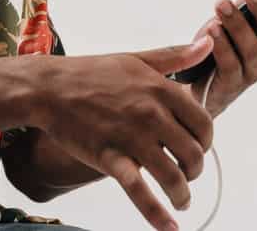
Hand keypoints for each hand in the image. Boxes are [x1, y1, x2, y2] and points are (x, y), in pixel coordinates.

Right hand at [38, 38, 215, 230]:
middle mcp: (151, 113)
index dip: (205, 142)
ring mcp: (131, 136)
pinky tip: (169, 227)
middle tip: (186, 175)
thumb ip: (175, 55)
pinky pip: (139, 191)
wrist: (48, 88)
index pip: (204, 124)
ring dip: (182, 194)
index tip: (196, 149)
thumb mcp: (136, 59)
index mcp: (161, 89)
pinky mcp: (109, 157)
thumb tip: (208, 44)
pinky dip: (156, 214)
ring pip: (173, 176)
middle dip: (194, 170)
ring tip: (181, 201)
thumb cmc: (91, 72)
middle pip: (193, 154)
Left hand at [189, 0, 256, 116]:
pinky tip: (212, 29)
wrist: (197, 82)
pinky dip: (222, 46)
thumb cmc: (220, 46)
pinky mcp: (231, 85)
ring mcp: (252, 73)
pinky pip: (230, 65)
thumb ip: (247, 5)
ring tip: (222, 4)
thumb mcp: (232, 21)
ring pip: (252, 50)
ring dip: (237, 25)